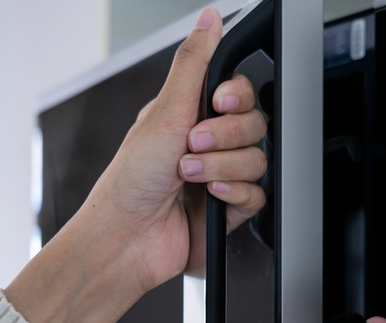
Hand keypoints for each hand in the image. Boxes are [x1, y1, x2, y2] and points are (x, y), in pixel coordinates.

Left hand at [82, 7, 266, 292]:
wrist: (128, 238)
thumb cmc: (130, 181)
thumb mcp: (163, 111)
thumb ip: (194, 63)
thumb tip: (209, 19)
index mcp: (190, 115)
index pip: (238, 93)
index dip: (236, 97)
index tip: (217, 104)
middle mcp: (208, 144)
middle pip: (254, 125)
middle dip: (224, 136)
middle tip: (193, 143)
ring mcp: (220, 175)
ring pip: (257, 160)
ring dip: (222, 167)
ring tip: (190, 175)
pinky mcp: (230, 208)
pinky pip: (257, 194)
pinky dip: (234, 193)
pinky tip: (210, 195)